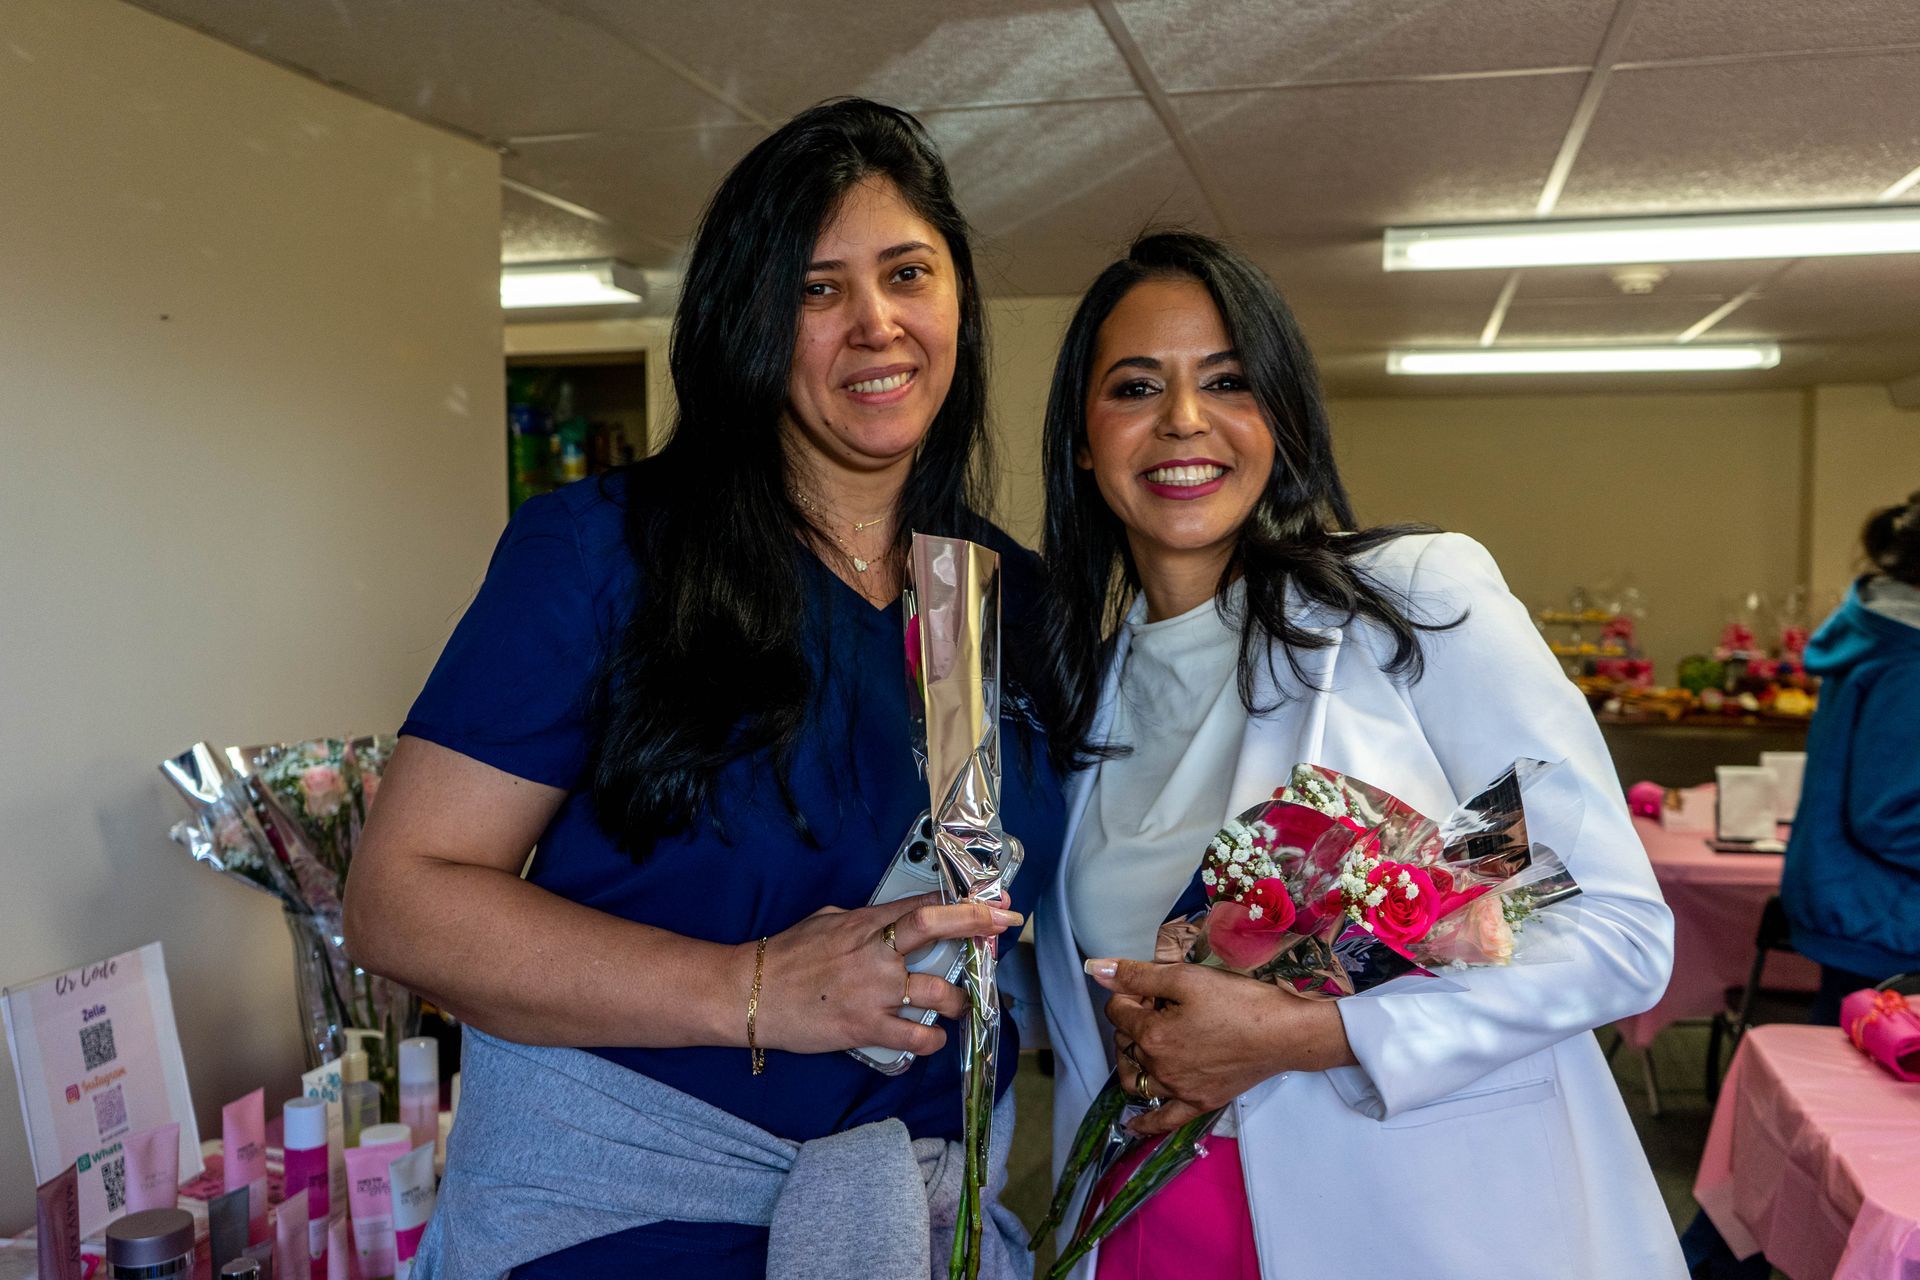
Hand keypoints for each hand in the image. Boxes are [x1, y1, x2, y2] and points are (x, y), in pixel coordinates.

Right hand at [750, 894, 1021, 1056]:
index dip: (963, 902)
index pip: (923, 906)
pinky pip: (915, 1037)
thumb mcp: (827, 921)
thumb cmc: (786, 957)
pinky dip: (929, 1040)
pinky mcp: (866, 1027)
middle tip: (1004, 925)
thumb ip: (864, 921)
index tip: (992, 901)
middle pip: (936, 930)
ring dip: (959, 1002)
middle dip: (977, 925)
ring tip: (960, 1005)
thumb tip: (891, 919)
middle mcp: (875, 954)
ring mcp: (873, 991)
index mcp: (866, 924)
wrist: (751, 994)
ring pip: (939, 993)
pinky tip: (930, 1038)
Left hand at [1090, 957, 1355, 1136]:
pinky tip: (1133, 1124)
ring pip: (1135, 1078)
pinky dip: (1145, 1123)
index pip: (1117, 1010)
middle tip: (1163, 1004)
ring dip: (1131, 1059)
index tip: (1156, 986)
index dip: (1132, 992)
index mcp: (1152, 1035)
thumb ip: (1138, 975)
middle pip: (1125, 1040)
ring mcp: (1179, 1090)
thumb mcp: (1186, 978)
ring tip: (1145, 1042)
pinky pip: (1164, 1120)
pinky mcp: (1199, 1103)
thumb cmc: (1238, 1001)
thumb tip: (1097, 969)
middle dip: (1134, 1018)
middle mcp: (1159, 1067)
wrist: (1283, 1032)